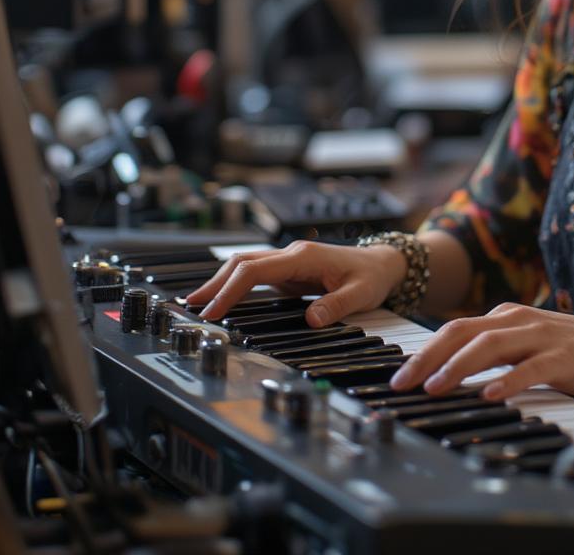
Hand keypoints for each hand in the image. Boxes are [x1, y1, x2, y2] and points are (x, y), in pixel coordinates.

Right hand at [184, 240, 406, 325]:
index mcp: (304, 257)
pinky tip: (223, 299)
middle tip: (191, 308)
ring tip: (197, 303)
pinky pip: (256, 275)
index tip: (213, 311)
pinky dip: (235, 285)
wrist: (382, 264)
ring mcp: (289, 262)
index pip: (256, 270)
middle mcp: (292, 255)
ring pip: (246, 266)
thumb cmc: (371, 276)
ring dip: (221, 282)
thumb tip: (311, 319)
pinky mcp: (289, 271)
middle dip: (215, 283)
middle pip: (243, 263)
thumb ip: (336, 306)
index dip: (231, 289)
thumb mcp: (360, 294)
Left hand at [389, 302, 573, 400]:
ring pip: (489, 346)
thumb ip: (490, 352)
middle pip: (462, 332)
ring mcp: (539, 337)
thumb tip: (446, 371)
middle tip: (402, 382)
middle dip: (427, 356)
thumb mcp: (522, 344)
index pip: (453, 329)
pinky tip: (490, 395)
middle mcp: (516, 321)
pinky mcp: (562, 357)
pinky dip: (508, 380)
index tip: (398, 376)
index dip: (422, 351)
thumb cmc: (567, 351)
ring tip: (435, 386)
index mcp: (503, 317)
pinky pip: (530, 368)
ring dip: (458, 366)